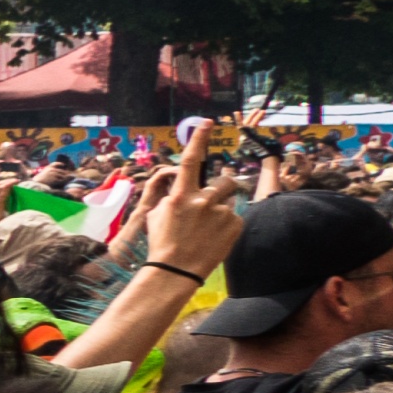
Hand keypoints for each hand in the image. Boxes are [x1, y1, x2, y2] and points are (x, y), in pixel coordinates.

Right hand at [137, 122, 243, 283]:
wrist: (175, 270)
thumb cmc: (162, 242)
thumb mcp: (158, 214)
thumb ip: (174, 196)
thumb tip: (185, 188)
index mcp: (180, 195)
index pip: (191, 160)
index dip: (199, 139)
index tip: (207, 122)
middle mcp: (202, 200)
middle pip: (223, 181)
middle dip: (222, 188)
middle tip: (213, 204)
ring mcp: (220, 213)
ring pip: (229, 201)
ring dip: (223, 209)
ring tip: (210, 228)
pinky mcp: (234, 225)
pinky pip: (235, 218)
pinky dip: (227, 226)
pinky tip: (215, 239)